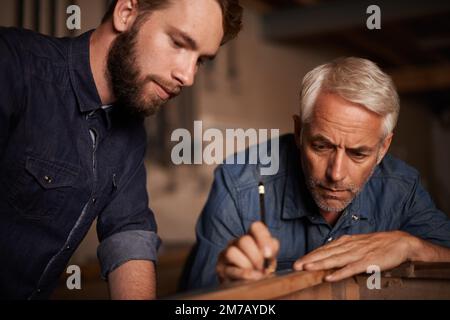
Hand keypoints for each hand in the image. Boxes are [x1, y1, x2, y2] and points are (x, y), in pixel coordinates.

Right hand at [216, 221, 279, 282]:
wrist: (245, 286)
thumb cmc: (259, 270)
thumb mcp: (269, 259)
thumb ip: (272, 251)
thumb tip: (268, 253)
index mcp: (250, 237)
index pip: (256, 227)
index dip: (264, 238)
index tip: (269, 254)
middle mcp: (236, 242)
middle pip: (244, 240)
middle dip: (256, 257)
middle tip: (261, 268)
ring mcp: (225, 254)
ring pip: (232, 252)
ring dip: (247, 265)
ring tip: (254, 275)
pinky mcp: (220, 268)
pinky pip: (230, 269)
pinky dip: (243, 275)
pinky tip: (251, 279)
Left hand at [293, 231, 416, 281]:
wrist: (400, 242)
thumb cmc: (377, 245)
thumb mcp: (357, 244)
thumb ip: (343, 249)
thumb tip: (329, 256)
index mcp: (346, 241)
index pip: (324, 249)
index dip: (311, 255)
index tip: (298, 262)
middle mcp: (349, 246)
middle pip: (326, 253)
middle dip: (310, 260)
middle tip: (296, 266)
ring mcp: (358, 253)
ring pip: (335, 260)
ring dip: (320, 264)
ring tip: (307, 269)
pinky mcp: (368, 262)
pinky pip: (351, 268)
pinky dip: (339, 273)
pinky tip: (329, 278)